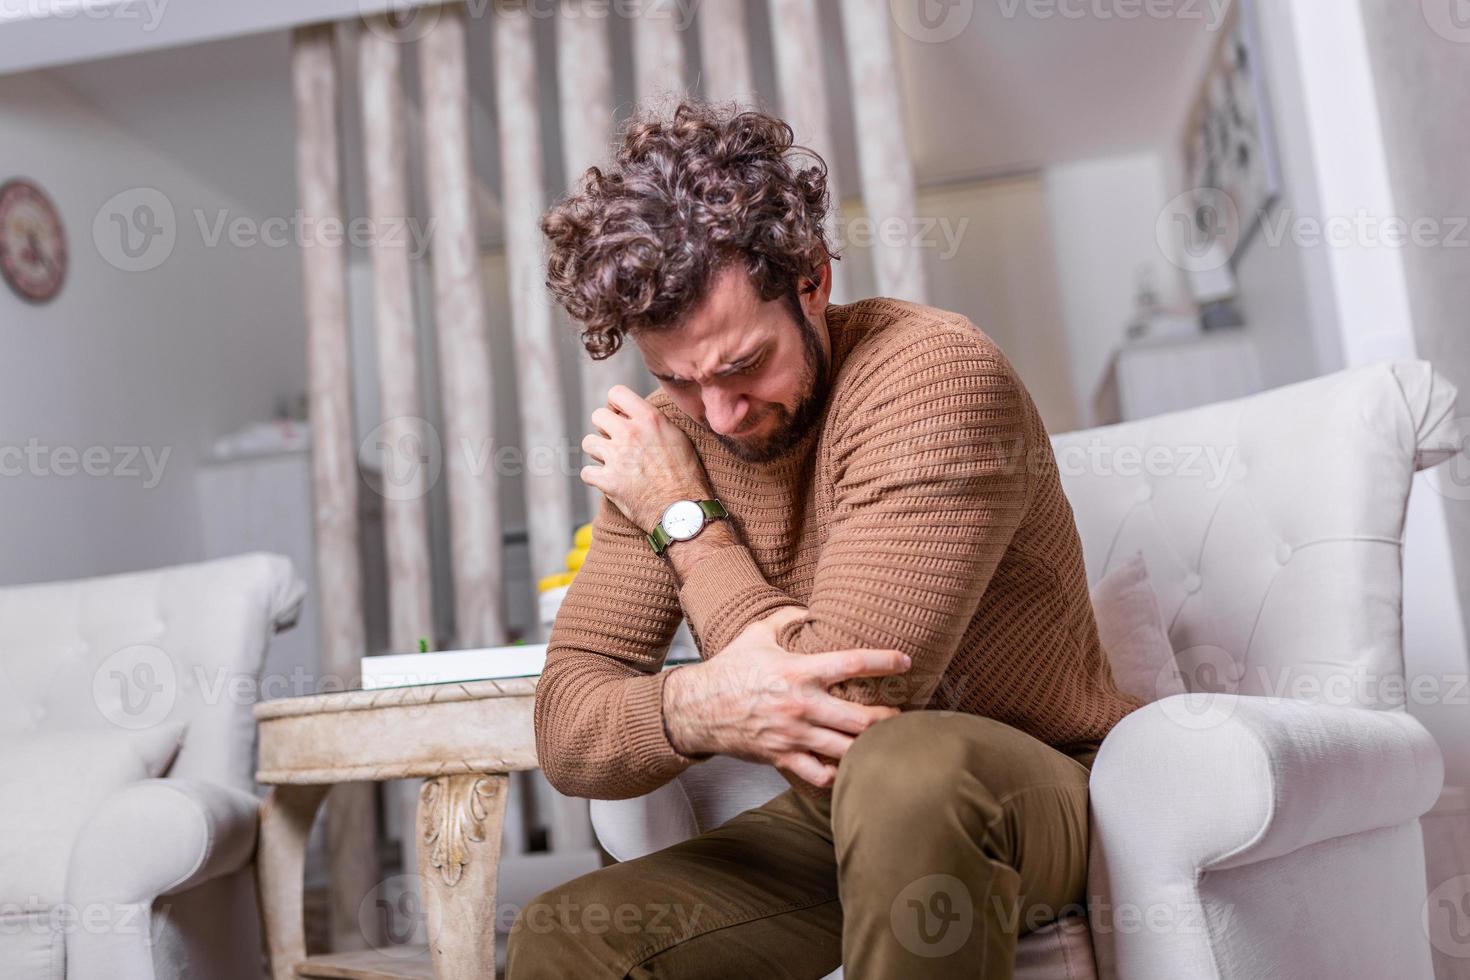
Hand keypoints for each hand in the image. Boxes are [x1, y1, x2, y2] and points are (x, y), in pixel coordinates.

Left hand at [580, 385, 710, 531]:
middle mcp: (630, 433)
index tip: (620, 417)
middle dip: (604, 429)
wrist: (683, 509)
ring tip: (612, 462)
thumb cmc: (686, 475)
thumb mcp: (678, 437)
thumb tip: (636, 415)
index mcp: (649, 419)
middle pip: (597, 416)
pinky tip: (608, 481)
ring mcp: (617, 456)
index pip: (616, 393)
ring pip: (588, 442)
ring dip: (598, 452)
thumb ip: (654, 422)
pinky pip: (586, 472)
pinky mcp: (608, 480)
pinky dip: (595, 477)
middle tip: (616, 442)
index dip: (615, 405)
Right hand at [662, 612, 908, 788]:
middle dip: (889, 718)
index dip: (883, 662)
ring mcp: (793, 735)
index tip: (904, 662)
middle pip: (860, 719)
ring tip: (886, 743)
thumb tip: (810, 608)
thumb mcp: (756, 634)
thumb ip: (786, 618)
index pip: (852, 664)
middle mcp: (801, 705)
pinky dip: (840, 774)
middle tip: (903, 714)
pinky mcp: (783, 757)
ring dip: (871, 747)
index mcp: (798, 672)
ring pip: (846, 750)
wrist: (697, 708)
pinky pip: (820, 775)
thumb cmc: (729, 669)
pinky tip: (850, 766)